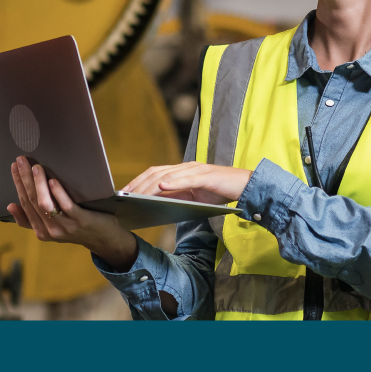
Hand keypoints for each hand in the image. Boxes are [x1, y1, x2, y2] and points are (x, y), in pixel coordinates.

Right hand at [7, 157, 138, 270]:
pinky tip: (53, 181)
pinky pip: (66, 206)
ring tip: (35, 167)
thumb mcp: (52, 227)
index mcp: (41, 231)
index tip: (14, 167)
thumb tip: (11, 205)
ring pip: (45, 204)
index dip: (18, 184)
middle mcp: (50, 230)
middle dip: (24, 179)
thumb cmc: (76, 227)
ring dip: (38, 184)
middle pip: (33, 201)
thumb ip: (32, 219)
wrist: (103, 239)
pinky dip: (58, 193)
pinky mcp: (80, 220)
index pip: (25, 204)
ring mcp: (65, 226)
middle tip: (21, 160)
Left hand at [120, 161, 251, 204]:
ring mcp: (197, 170)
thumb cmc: (220, 192)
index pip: (155, 173)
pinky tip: (162, 187)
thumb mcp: (195, 197)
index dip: (139, 181)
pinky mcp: (208, 175)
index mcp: (183, 171)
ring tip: (137, 195)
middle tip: (124, 196)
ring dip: (151, 185)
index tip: (124, 192)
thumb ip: (178, 197)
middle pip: (157, 172)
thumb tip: (156, 204)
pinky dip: (174, 182)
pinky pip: (188, 178)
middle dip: (139, 184)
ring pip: (168, 175)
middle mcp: (187, 167)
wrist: (246, 186)